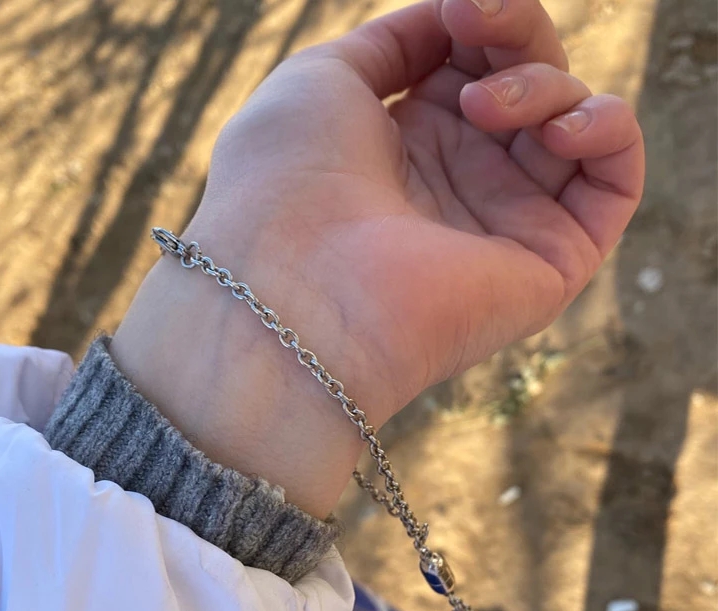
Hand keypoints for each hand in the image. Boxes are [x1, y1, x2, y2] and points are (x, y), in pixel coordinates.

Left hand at [112, 0, 643, 516]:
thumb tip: (447, 21)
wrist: (295, 289)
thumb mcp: (324, 81)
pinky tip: (558, 129)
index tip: (457, 8)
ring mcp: (506, 223)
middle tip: (473, 26)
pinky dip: (609, 130)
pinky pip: (616, 184)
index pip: (476, 66)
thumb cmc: (288, 182)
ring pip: (572, 122)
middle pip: (530, 84)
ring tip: (481, 107)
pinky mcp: (551, 264)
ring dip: (544, 84)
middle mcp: (460, 185)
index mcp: (408, 146)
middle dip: (515, 35)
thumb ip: (394, 45)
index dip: (480, 23)